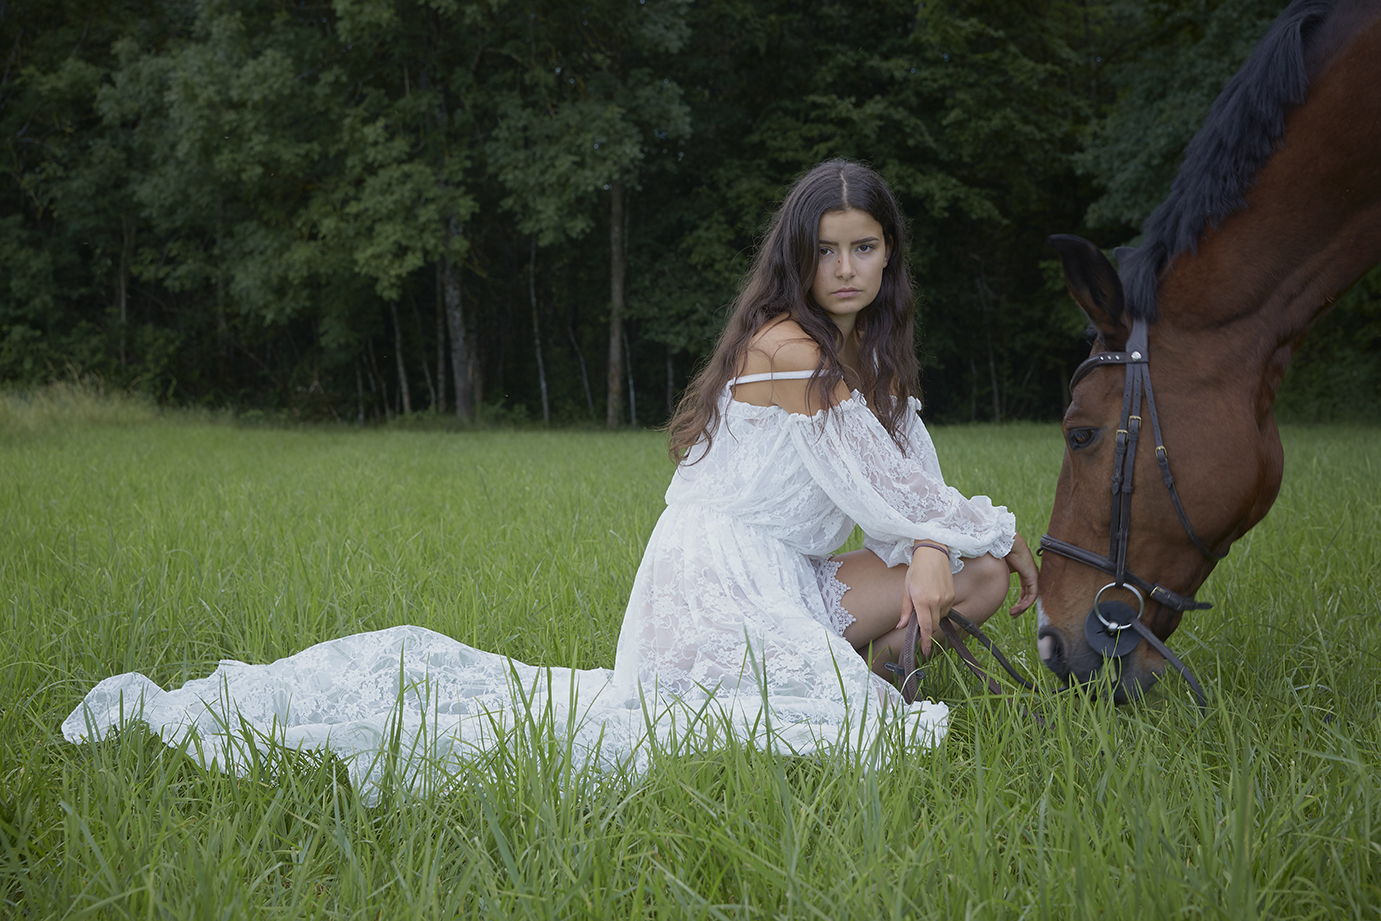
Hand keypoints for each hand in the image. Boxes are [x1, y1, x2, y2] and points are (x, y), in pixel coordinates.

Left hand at [901, 542, 954, 657]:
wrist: (933, 554)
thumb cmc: (916, 570)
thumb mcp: (906, 589)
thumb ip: (905, 610)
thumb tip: (901, 626)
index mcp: (922, 601)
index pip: (925, 627)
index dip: (926, 641)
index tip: (926, 651)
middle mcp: (936, 601)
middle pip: (933, 625)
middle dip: (926, 629)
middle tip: (919, 625)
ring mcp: (946, 598)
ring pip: (940, 618)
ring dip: (933, 618)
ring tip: (925, 604)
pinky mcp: (952, 595)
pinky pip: (946, 610)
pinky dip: (939, 610)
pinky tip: (933, 600)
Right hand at [1004, 533, 1038, 615]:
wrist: (1006, 543)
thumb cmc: (1001, 552)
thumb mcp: (1001, 568)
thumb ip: (1000, 577)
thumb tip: (988, 582)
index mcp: (1024, 572)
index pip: (1026, 590)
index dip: (1020, 601)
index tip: (1012, 609)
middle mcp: (1031, 575)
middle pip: (1029, 596)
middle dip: (1021, 607)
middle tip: (1013, 615)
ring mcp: (1033, 576)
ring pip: (1031, 598)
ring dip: (1022, 608)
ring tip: (1013, 614)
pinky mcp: (1033, 578)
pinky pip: (1032, 596)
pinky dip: (1025, 604)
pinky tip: (1017, 609)